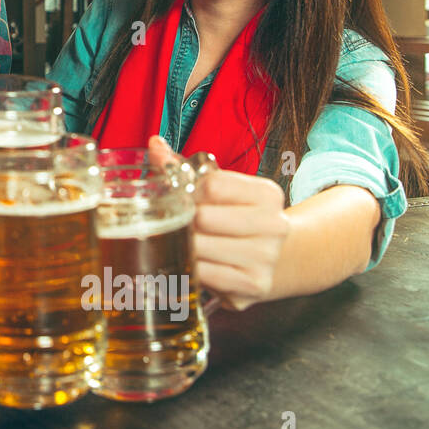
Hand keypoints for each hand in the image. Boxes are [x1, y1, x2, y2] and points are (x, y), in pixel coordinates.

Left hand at [147, 136, 290, 310]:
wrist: (272, 260)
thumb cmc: (236, 219)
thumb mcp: (221, 190)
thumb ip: (185, 168)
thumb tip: (154, 144)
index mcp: (267, 194)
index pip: (212, 184)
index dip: (188, 192)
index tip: (183, 199)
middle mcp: (274, 224)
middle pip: (204, 217)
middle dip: (182, 221)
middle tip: (176, 224)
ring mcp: (266, 257)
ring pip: (200, 246)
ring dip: (183, 246)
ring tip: (184, 244)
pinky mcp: (254, 284)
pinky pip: (204, 273)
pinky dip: (190, 267)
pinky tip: (192, 262)